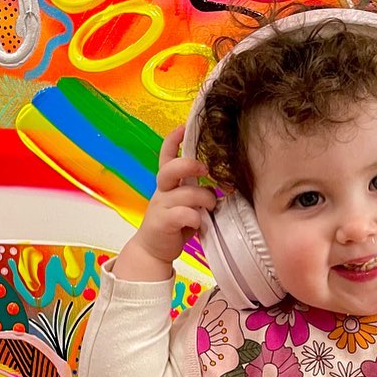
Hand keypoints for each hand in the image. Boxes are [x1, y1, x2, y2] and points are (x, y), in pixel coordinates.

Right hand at [131, 125, 217, 265]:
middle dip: (190, 165)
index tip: (183, 126)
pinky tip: (199, 224)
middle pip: (171, 168)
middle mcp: (162, 190)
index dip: (173, 140)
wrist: (153, 250)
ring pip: (187, 193)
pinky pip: (185, 213)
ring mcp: (161, 205)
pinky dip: (196, 217)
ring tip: (211, 207)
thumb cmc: (175, 224)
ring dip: (205, 199)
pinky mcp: (163, 222)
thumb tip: (223, 186)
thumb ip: (197, 192)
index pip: (166, 155)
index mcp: (167, 183)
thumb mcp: (185, 203)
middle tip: (206, 170)